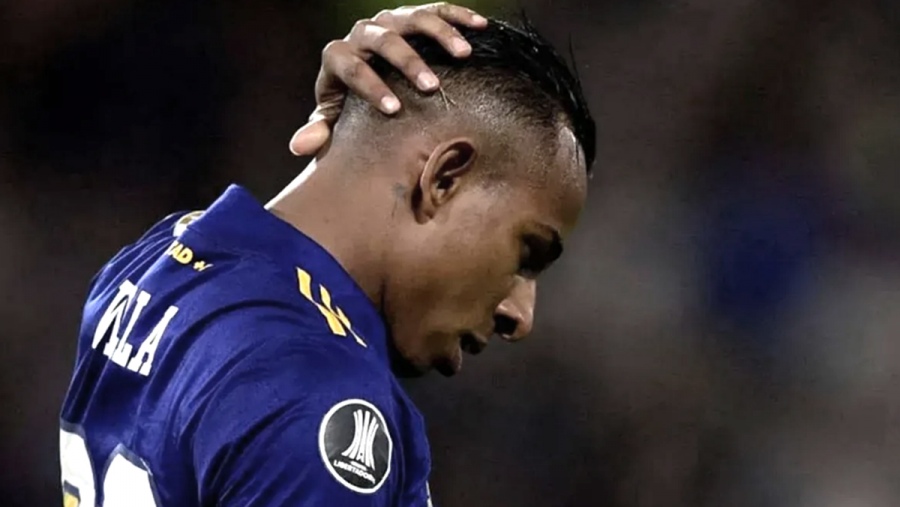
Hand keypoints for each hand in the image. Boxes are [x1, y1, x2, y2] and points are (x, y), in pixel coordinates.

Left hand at [289, 2, 487, 155]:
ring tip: (464, 54)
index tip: (394, 110)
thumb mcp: (333, 118)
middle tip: (431, 85)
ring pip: (413, 18)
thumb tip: (299, 147)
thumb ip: (320, 131)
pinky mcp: (411, 16)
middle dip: (408, 62)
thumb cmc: (348, 105)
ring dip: (440, 34)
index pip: (351, 68)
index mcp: (338, 57)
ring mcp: (388, 21)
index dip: (371, 87)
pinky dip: (458, 17)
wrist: (361, 77)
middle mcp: (362, 34)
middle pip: (383, 40)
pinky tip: (480, 27)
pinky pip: (436, 10)